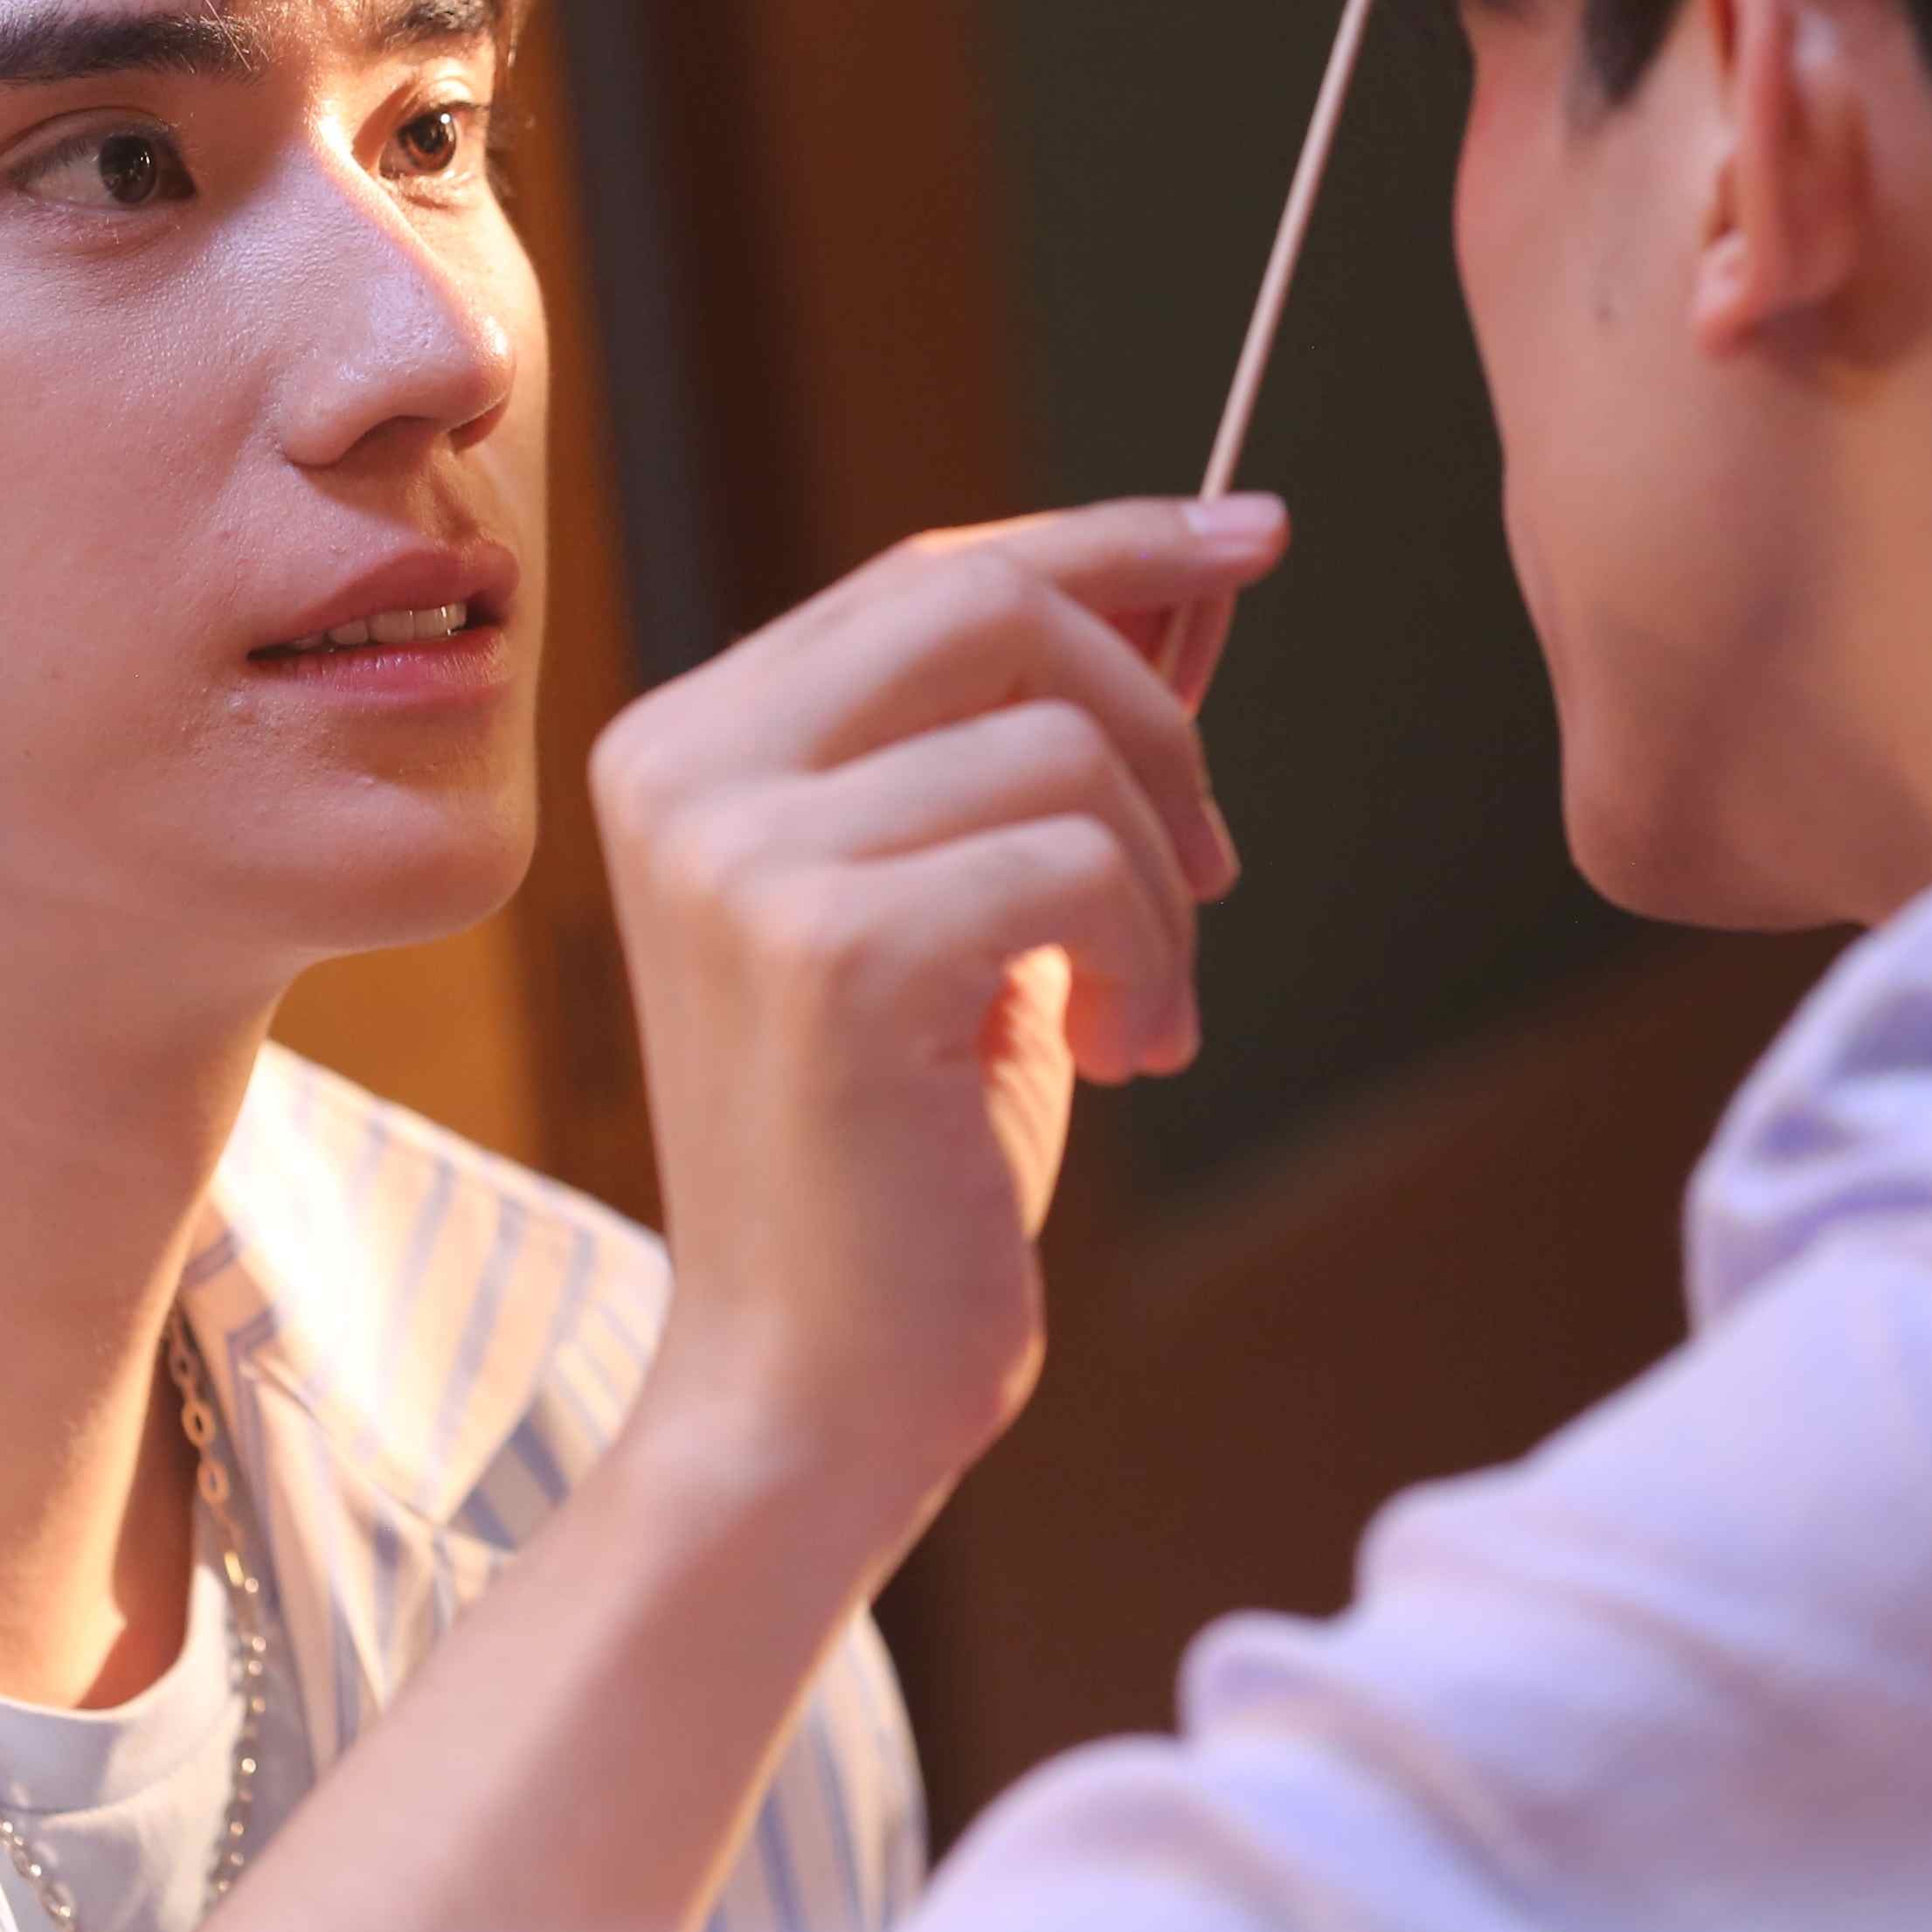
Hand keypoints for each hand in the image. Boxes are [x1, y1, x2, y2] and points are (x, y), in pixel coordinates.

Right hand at [588, 494, 1289, 1543]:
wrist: (807, 1397)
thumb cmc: (897, 1161)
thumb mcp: (970, 906)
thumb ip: (1038, 740)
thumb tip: (1186, 575)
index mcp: (688, 744)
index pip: (929, 570)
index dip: (1106, 538)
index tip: (1247, 534)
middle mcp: (684, 770)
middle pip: (987, 600)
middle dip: (1156, 711)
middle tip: (1215, 862)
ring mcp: (740, 857)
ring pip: (1060, 742)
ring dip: (1161, 881)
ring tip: (1140, 1010)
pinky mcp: (828, 952)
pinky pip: (1076, 859)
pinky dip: (1147, 953)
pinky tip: (1124, 1054)